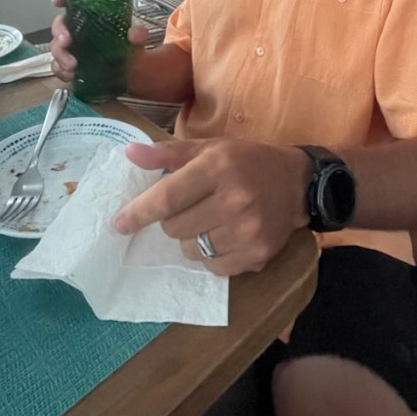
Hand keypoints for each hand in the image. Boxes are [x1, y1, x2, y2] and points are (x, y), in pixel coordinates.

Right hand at [49, 0, 151, 83]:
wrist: (128, 72)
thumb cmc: (128, 47)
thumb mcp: (136, 38)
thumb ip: (138, 34)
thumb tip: (135, 33)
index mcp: (91, 15)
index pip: (74, 1)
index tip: (57, 1)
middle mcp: (78, 28)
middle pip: (59, 24)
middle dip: (59, 32)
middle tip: (66, 42)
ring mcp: (72, 47)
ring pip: (56, 47)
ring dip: (60, 56)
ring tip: (73, 65)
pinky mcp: (70, 65)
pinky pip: (58, 66)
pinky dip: (61, 71)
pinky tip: (70, 75)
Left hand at [114, 139, 309, 275]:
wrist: (298, 183)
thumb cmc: (246, 161)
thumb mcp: (209, 148)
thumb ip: (167, 153)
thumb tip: (129, 154)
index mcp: (217, 167)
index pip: (167, 198)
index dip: (139, 212)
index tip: (119, 223)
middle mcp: (233, 200)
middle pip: (174, 228)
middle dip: (173, 220)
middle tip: (191, 206)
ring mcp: (247, 231)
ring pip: (190, 250)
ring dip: (191, 239)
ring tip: (211, 220)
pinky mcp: (257, 254)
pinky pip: (212, 267)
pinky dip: (210, 255)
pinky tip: (226, 235)